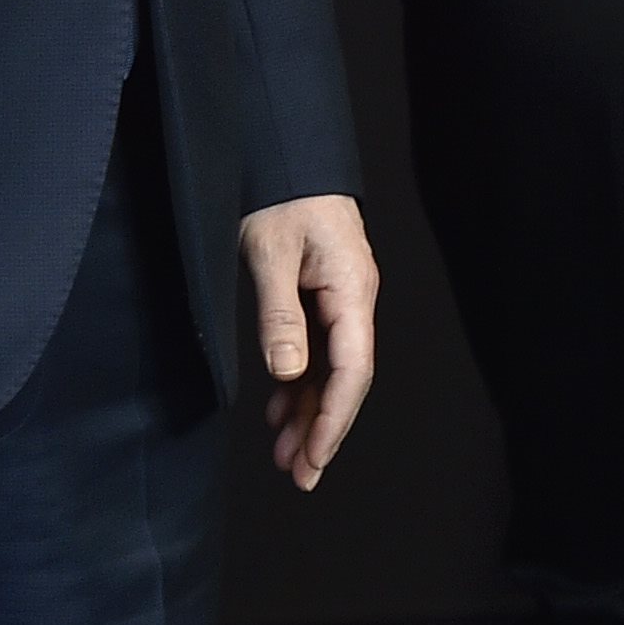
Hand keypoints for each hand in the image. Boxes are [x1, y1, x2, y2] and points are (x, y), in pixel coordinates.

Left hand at [241, 193, 378, 489]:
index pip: (352, 368)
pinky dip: (299, 382)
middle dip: (323, 428)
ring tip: (283, 454)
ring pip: (331, 367)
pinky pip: (318, 348)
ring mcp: (340, 296)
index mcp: (352, 288)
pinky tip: (279, 409)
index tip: (313, 459)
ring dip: (308, 411)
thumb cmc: (279, 194)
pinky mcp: (323, 292)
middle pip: (346, 376)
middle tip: (297, 475)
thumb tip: (289, 374)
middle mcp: (354, 297)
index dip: (333, 419)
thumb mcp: (269, 252)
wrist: (284, 149)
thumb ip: (280, 315)